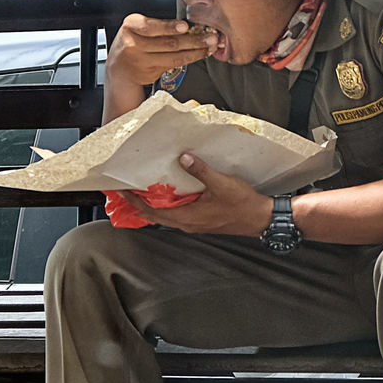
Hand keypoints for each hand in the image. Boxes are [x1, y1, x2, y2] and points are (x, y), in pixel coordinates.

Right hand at [106, 14, 218, 91]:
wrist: (119, 69)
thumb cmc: (133, 42)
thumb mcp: (136, 27)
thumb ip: (156, 25)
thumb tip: (188, 26)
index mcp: (131, 26)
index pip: (151, 26)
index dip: (169, 27)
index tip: (185, 26)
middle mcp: (134, 44)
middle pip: (167, 42)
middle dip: (192, 40)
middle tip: (210, 37)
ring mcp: (142, 61)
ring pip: (173, 56)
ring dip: (195, 51)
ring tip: (210, 47)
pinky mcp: (150, 72)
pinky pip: (173, 64)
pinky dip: (189, 59)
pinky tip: (199, 54)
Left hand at [116, 152, 271, 235]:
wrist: (260, 219)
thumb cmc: (242, 204)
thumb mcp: (221, 183)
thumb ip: (200, 170)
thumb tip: (183, 157)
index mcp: (187, 217)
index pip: (153, 211)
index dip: (135, 202)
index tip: (122, 192)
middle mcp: (187, 224)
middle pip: (155, 216)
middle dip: (138, 204)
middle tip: (125, 192)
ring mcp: (194, 224)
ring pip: (166, 216)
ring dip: (152, 205)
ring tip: (141, 192)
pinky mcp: (201, 221)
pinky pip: (177, 214)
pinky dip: (167, 206)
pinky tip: (168, 195)